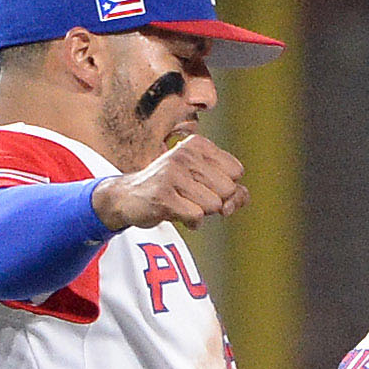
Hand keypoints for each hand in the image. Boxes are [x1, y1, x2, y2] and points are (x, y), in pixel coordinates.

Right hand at [93, 131, 248, 232]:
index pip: (236, 171)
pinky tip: (176, 214)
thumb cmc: (171, 189)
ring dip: (202, 213)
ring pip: (214, 205)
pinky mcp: (164, 196)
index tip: (207, 188)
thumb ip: (230, 188)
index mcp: (197, 145)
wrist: (127, 197)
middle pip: (228, 190)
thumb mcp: (201, 181)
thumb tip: (241, 198)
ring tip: (183, 204)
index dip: (227, 187)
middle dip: (215, 201)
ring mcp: (173, 174)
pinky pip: (197, 217)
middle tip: (192, 198)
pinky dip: (191, 222)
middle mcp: (186, 154)